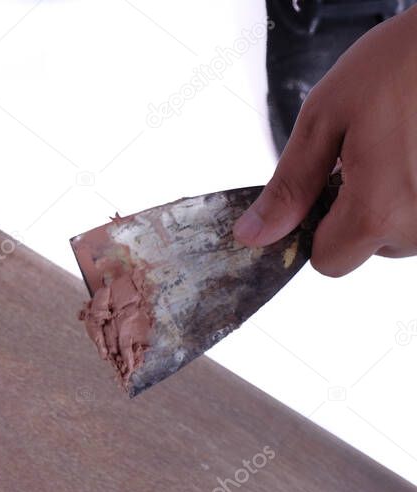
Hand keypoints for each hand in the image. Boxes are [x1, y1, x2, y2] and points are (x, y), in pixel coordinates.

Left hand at [233, 7, 416, 275]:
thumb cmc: (399, 64)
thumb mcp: (324, 119)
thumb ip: (289, 186)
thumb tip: (255, 234)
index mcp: (379, 210)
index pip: (328, 261)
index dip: (314, 230)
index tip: (319, 192)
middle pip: (367, 248)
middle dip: (355, 212)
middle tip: (363, 155)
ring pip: (399, 233)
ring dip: (389, 200)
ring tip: (396, 146)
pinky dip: (413, 190)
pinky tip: (412, 151)